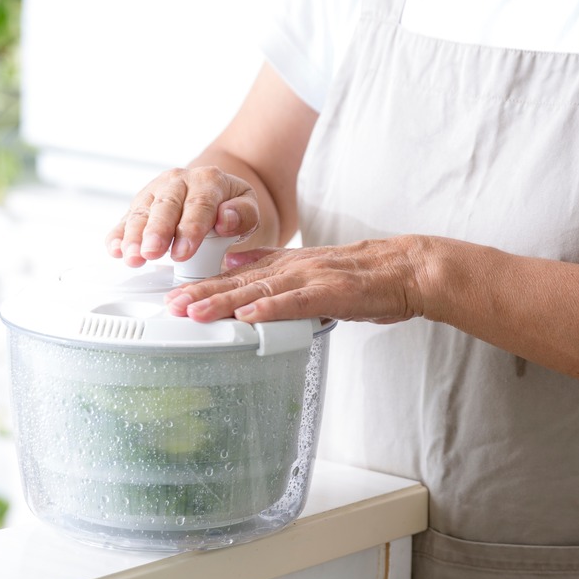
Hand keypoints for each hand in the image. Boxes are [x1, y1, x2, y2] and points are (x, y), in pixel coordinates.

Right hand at [107, 167, 259, 266]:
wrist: (211, 189)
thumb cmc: (229, 204)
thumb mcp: (248, 208)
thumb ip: (243, 214)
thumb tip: (226, 219)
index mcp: (207, 180)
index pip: (199, 204)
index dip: (190, 229)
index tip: (183, 252)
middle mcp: (178, 182)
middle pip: (165, 206)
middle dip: (156, 231)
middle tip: (151, 253)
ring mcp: (155, 192)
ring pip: (141, 212)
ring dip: (134, 236)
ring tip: (132, 257)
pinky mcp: (139, 205)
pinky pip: (126, 219)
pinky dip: (118, 234)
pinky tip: (115, 249)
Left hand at [164, 237, 432, 325]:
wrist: (408, 269)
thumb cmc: (366, 277)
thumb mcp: (312, 266)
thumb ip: (273, 266)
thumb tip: (235, 264)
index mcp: (289, 263)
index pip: (239, 274)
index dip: (205, 285)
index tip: (174, 296)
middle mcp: (294, 268)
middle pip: (241, 282)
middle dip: (203, 294)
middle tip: (170, 306)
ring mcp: (312, 280)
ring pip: (261, 290)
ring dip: (225, 302)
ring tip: (195, 312)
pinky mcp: (332, 294)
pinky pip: (296, 302)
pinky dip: (271, 308)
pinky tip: (248, 315)